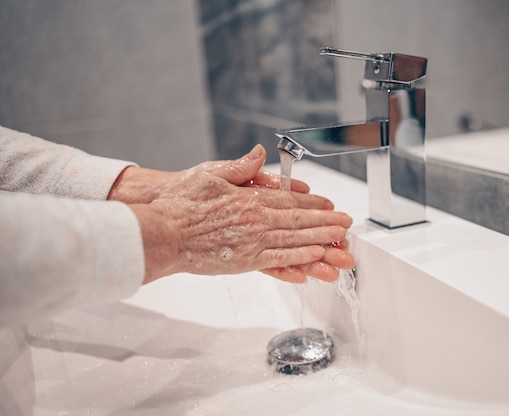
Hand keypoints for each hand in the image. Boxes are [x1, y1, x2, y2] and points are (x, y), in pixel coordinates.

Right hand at [114, 145, 353, 283]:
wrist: (162, 232)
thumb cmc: (181, 203)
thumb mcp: (210, 173)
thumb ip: (240, 166)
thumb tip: (260, 153)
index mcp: (249, 199)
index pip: (289, 199)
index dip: (313, 202)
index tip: (329, 204)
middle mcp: (255, 220)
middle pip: (298, 221)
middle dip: (325, 222)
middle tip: (345, 224)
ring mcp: (251, 243)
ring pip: (293, 241)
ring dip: (319, 241)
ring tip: (338, 242)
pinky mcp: (243, 262)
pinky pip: (277, 261)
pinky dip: (297, 260)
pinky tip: (313, 260)